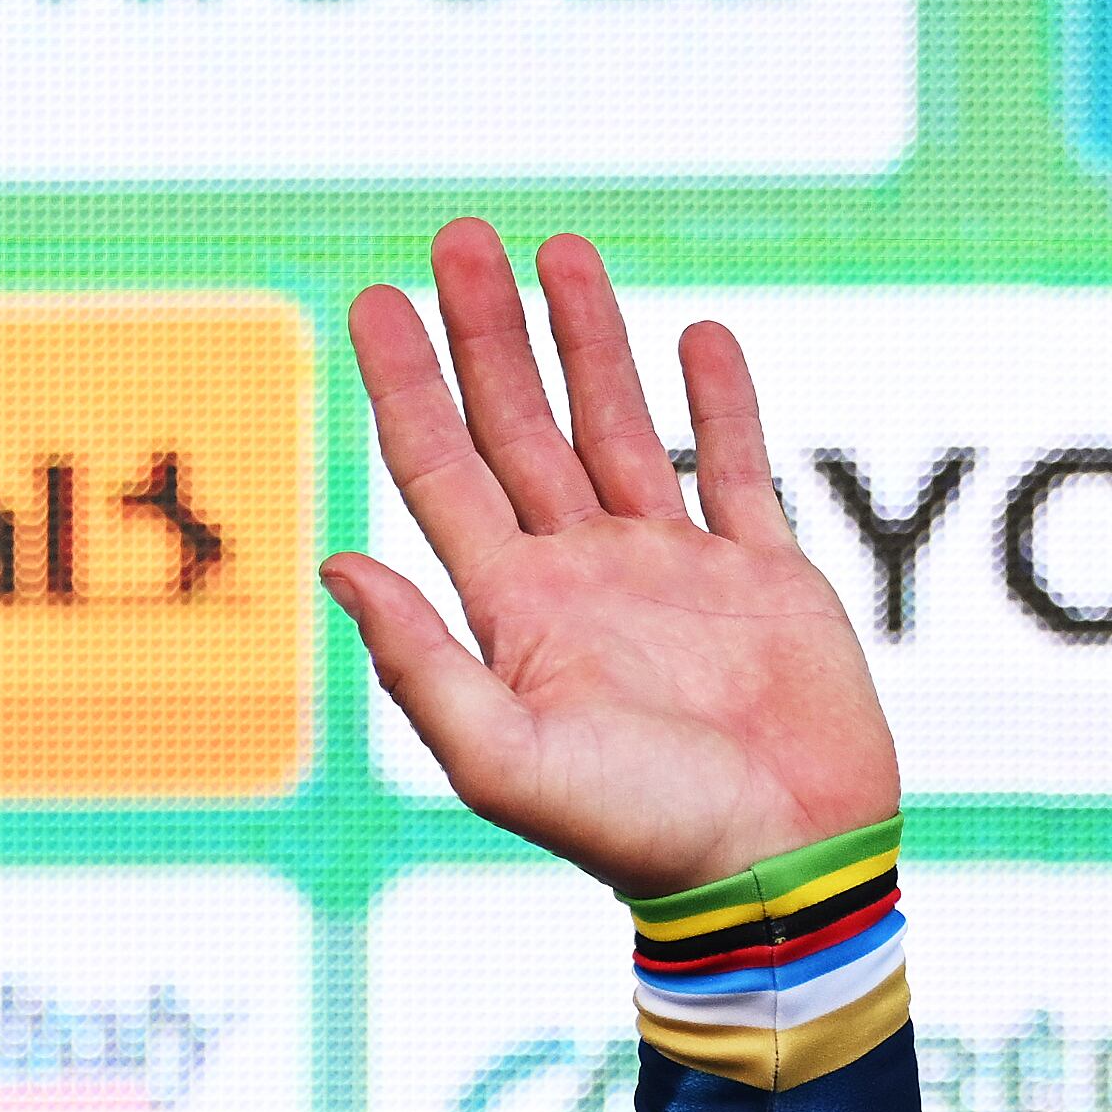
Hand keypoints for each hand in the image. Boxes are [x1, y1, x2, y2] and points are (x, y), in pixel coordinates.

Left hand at [324, 224, 900, 901]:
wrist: (775, 872)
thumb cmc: (638, 835)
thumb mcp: (504, 758)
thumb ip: (420, 664)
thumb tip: (336, 565)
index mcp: (516, 614)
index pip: (441, 472)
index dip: (407, 386)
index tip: (376, 300)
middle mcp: (584, 579)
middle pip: (518, 427)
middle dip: (486, 333)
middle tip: (457, 239)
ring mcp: (673, 573)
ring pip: (617, 426)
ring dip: (587, 340)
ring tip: (556, 251)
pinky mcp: (766, 579)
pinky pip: (738, 469)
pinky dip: (720, 401)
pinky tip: (695, 337)